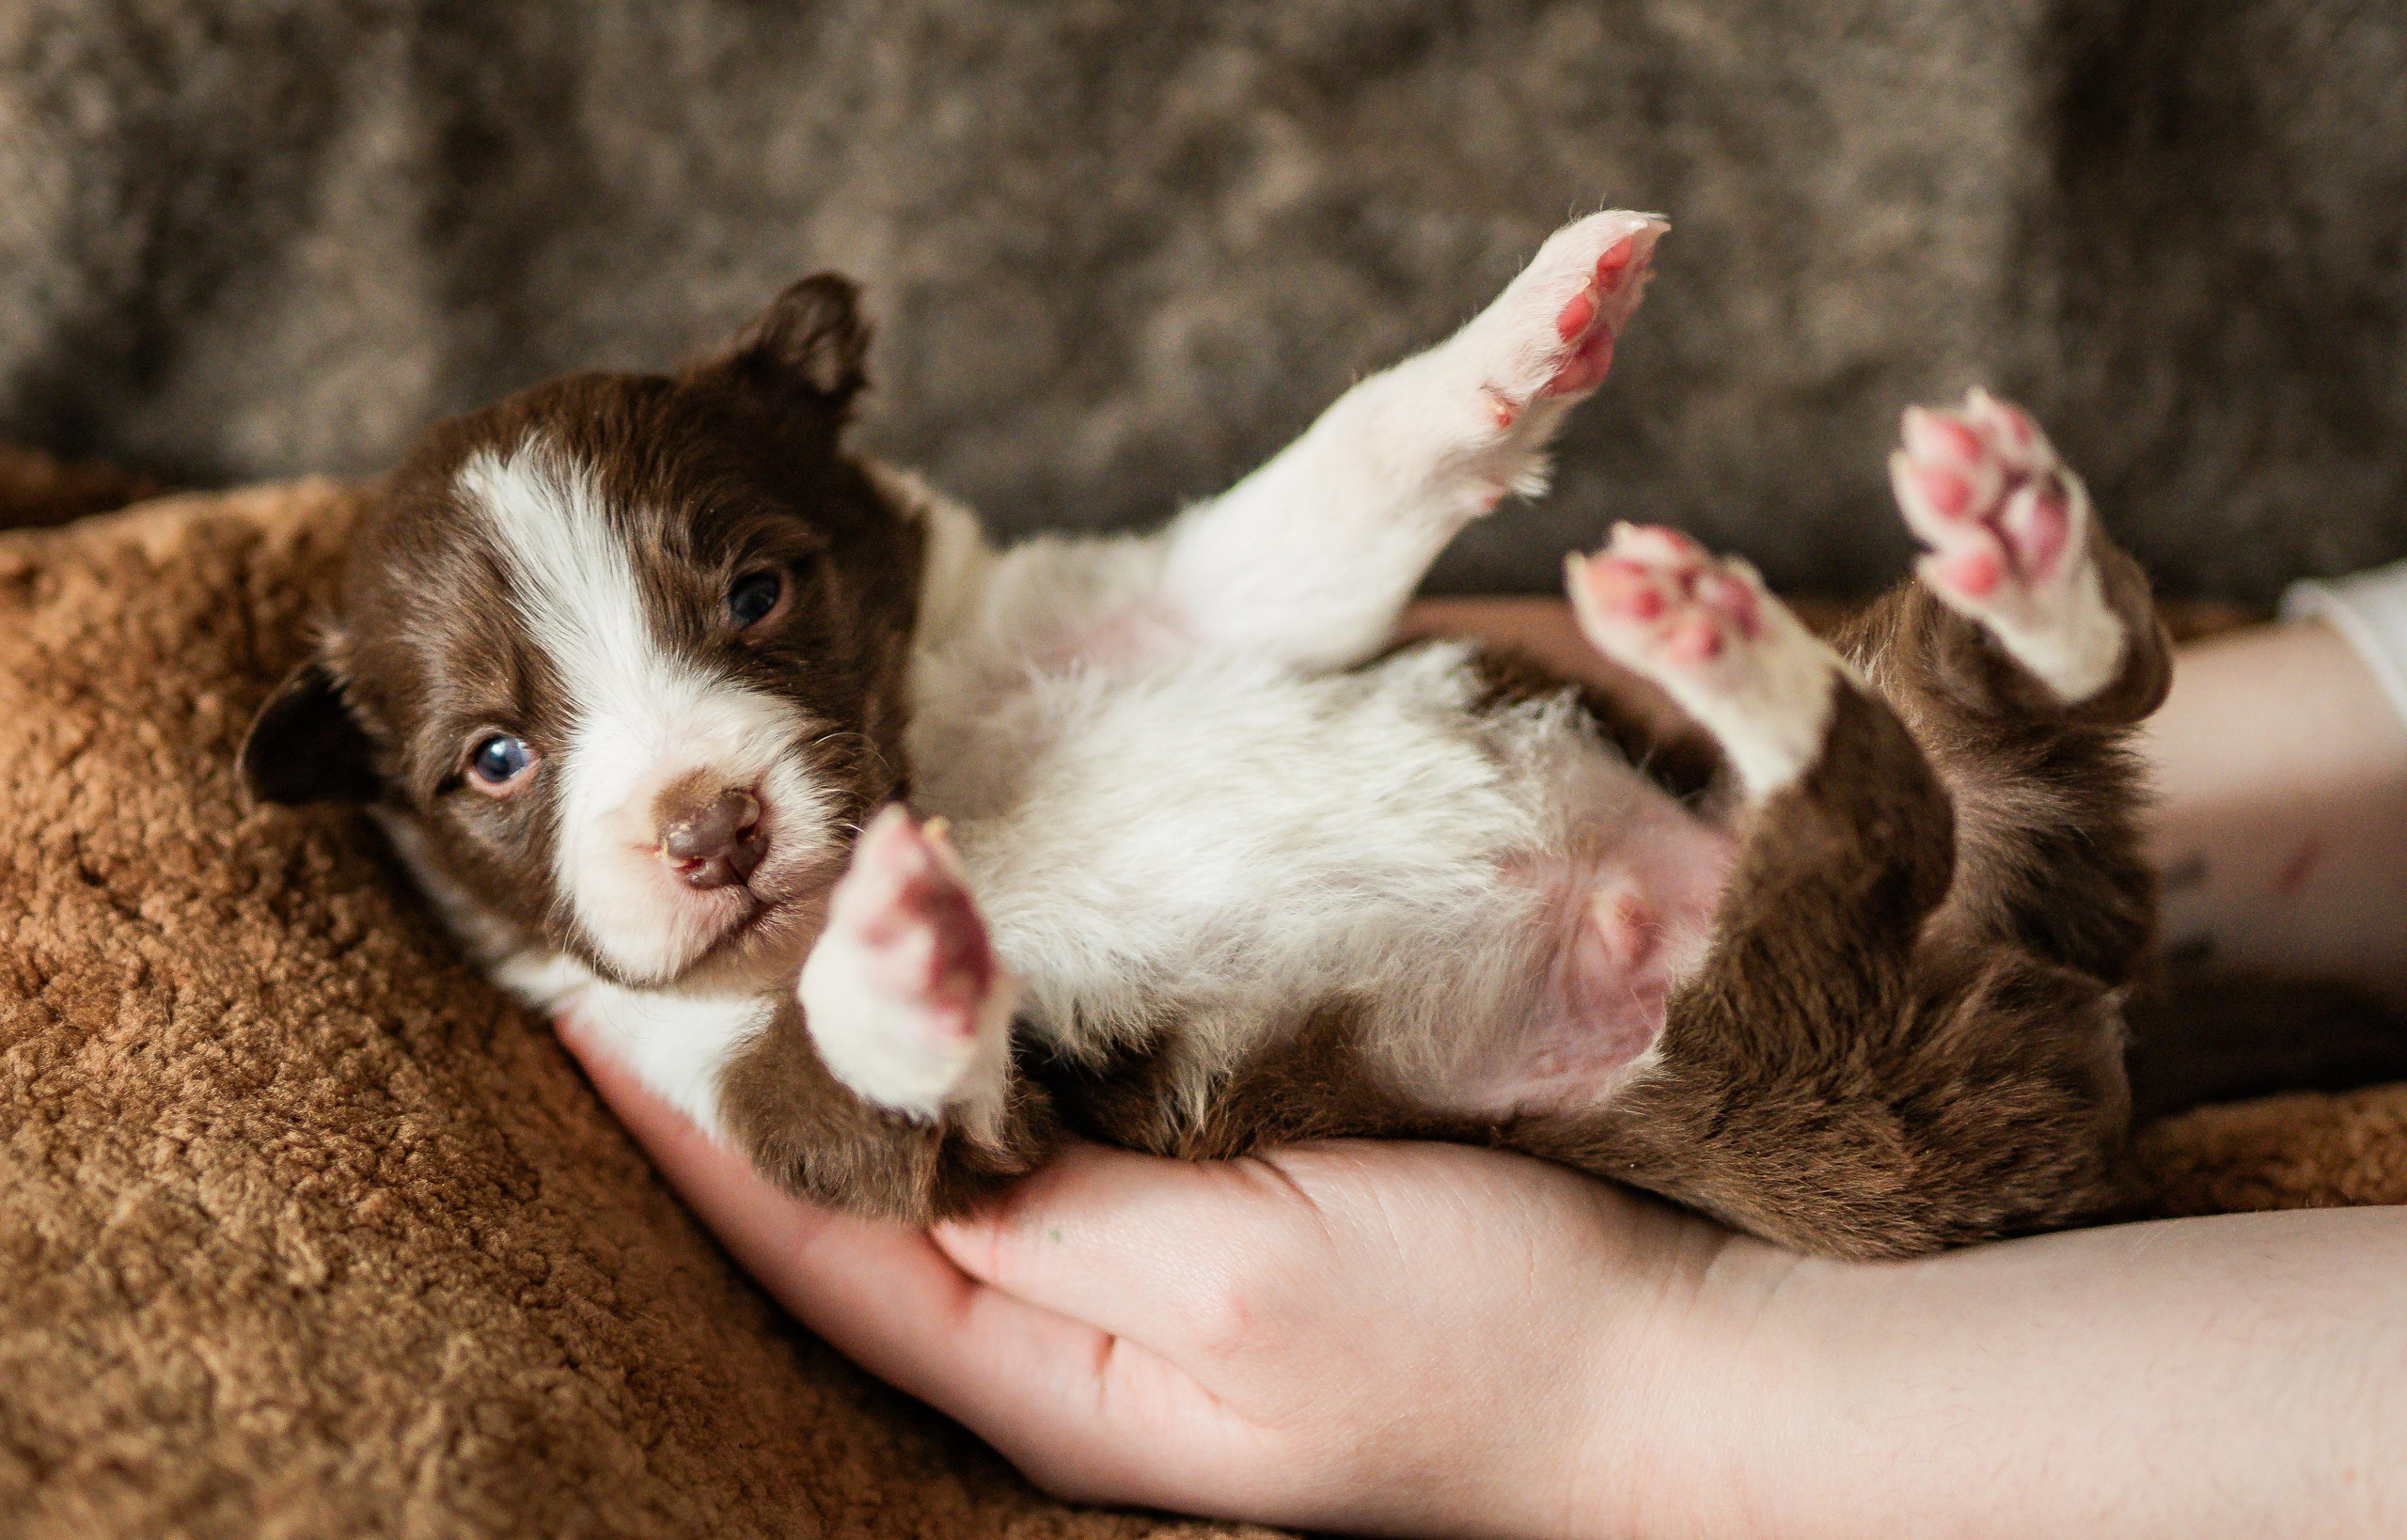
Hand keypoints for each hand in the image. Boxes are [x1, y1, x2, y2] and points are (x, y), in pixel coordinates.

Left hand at [554, 1012, 1763, 1537]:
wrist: (1679, 1357)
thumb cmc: (1481, 1340)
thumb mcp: (1245, 1290)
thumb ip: (1053, 1207)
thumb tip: (875, 1111)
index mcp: (1037, 1367)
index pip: (800, 1233)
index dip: (679, 1116)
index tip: (574, 997)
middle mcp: (1062, 1308)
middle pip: (848, 1178)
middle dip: (740, 1061)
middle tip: (651, 920)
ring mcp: (1139, 1241)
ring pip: (940, 1125)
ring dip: (848, 1021)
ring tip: (754, 904)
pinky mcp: (1215, 1174)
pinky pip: (1054, 1092)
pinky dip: (981, 1008)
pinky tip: (956, 929)